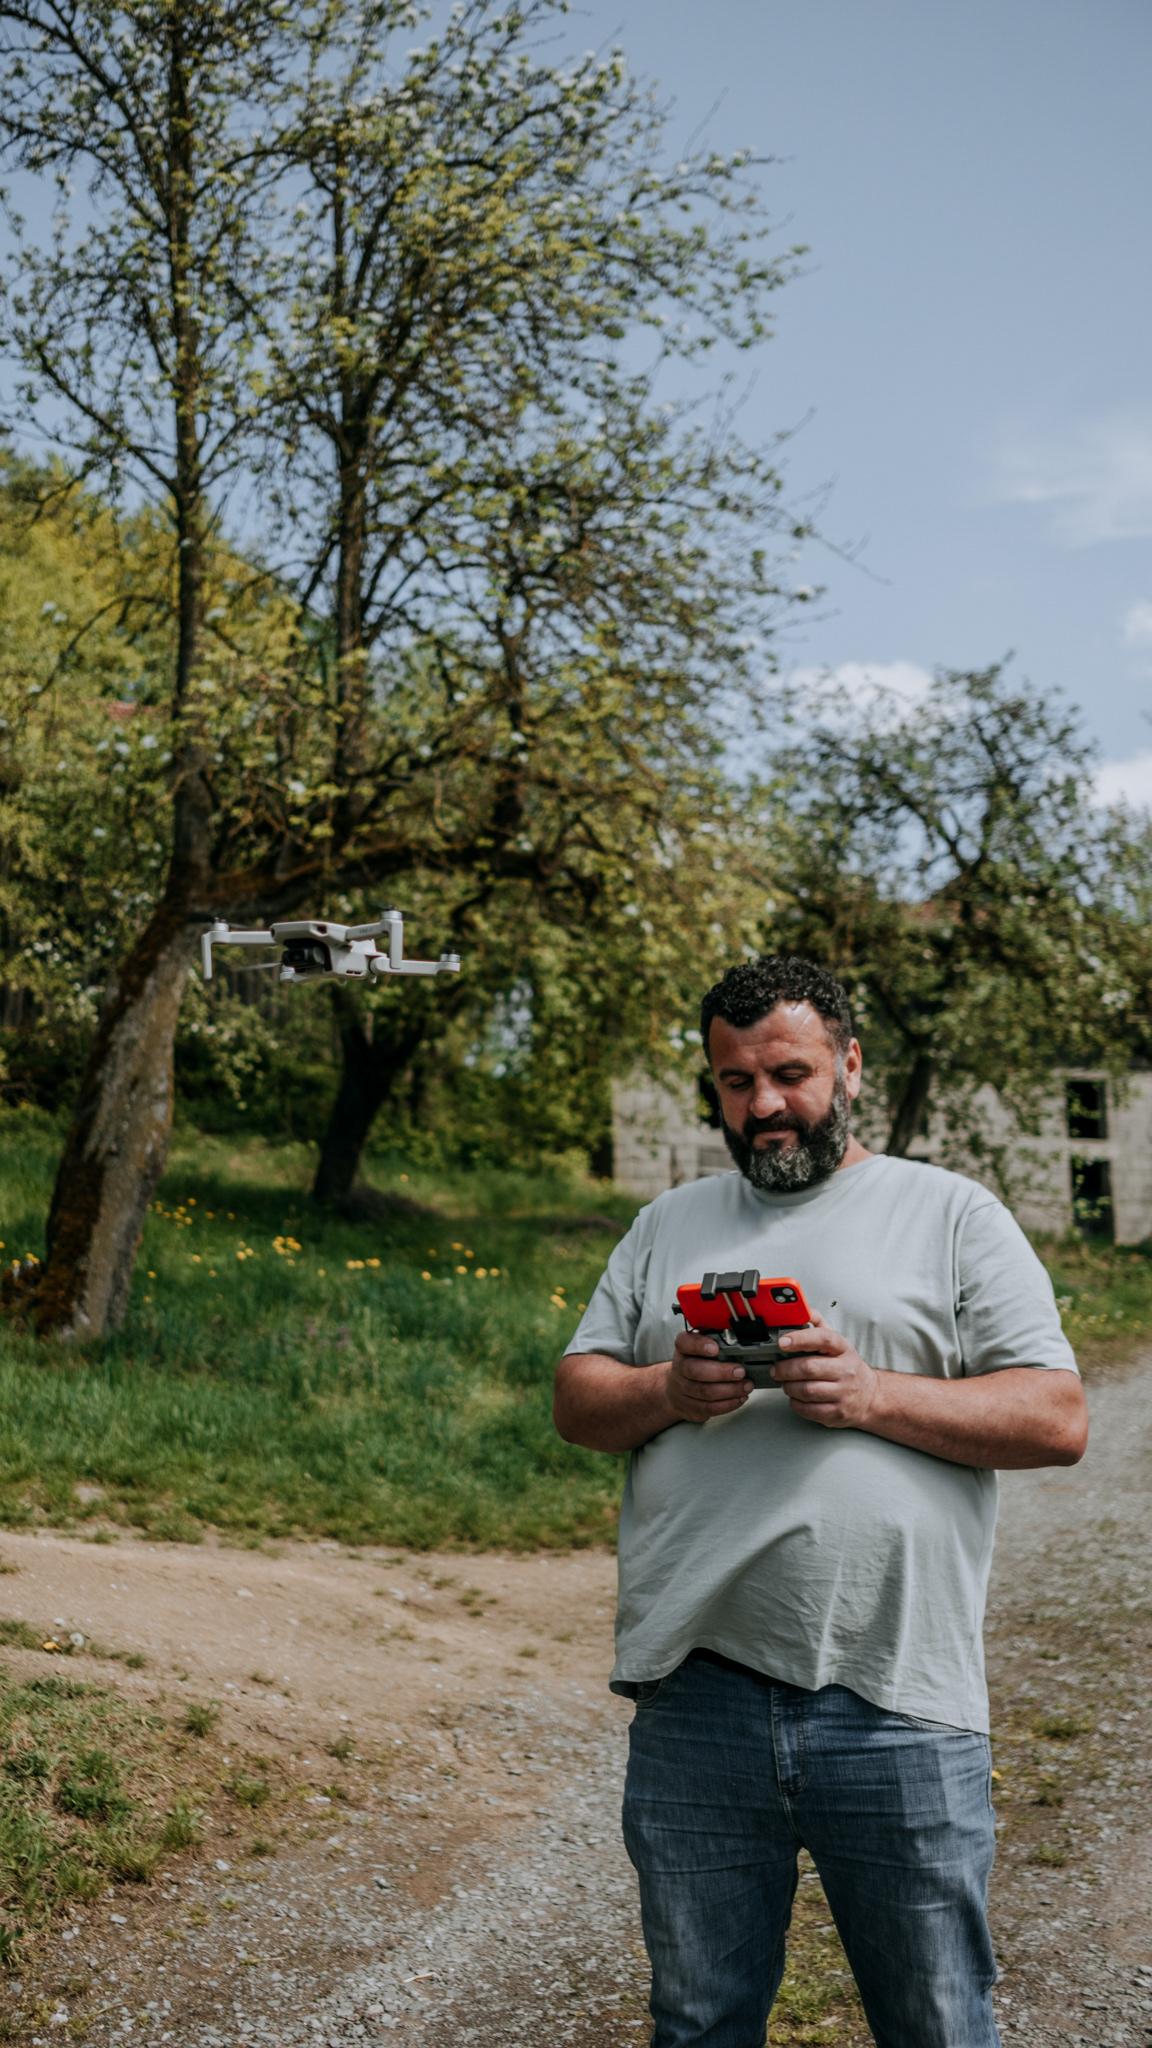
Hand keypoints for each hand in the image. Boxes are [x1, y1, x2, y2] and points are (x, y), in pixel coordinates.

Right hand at [665, 1327, 751, 1424]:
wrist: (676, 1390)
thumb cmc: (696, 1365)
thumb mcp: (702, 1351)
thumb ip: (717, 1346)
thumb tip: (742, 1348)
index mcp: (684, 1349)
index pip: (684, 1342)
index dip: (698, 1345)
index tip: (715, 1348)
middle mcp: (680, 1368)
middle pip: (695, 1370)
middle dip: (722, 1372)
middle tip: (740, 1372)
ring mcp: (682, 1389)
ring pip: (706, 1392)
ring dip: (731, 1390)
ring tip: (746, 1386)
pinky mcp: (689, 1407)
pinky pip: (709, 1408)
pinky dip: (728, 1404)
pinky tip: (739, 1398)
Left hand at [773, 1312, 878, 1428]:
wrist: (870, 1396)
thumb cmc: (847, 1367)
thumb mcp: (838, 1343)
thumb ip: (819, 1325)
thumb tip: (803, 1310)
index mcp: (844, 1349)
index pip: (823, 1339)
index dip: (800, 1339)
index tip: (782, 1342)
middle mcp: (846, 1370)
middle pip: (809, 1368)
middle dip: (785, 1369)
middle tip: (776, 1369)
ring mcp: (843, 1393)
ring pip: (806, 1390)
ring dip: (788, 1387)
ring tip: (785, 1383)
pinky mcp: (838, 1412)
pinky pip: (809, 1410)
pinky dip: (795, 1403)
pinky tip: (795, 1397)